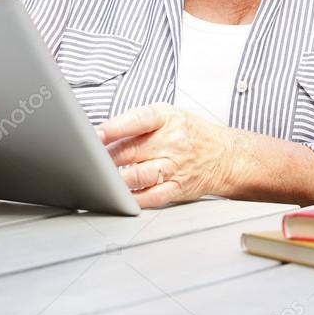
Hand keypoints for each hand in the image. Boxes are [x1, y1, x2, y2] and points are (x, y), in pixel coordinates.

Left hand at [95, 102, 233, 207]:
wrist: (225, 156)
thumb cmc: (190, 133)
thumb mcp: (168, 116)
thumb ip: (136, 123)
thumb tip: (101, 135)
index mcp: (167, 118)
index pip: (138, 120)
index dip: (115, 127)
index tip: (95, 134)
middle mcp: (172, 142)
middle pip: (131, 151)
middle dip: (106, 157)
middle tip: (88, 160)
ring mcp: (175, 167)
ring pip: (137, 175)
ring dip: (114, 179)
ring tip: (100, 178)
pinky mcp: (177, 188)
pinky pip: (150, 197)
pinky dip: (131, 198)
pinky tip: (119, 196)